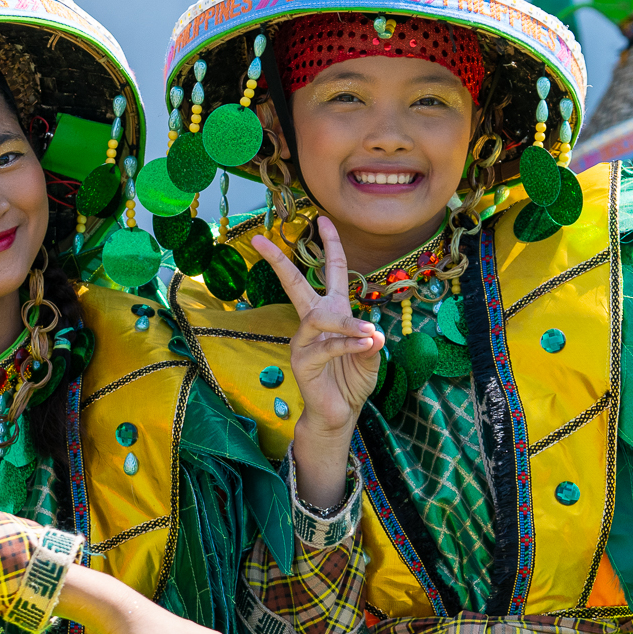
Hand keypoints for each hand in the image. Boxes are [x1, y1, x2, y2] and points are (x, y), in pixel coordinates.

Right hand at [251, 218, 385, 436]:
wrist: (339, 413)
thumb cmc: (352, 380)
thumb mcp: (370, 356)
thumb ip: (370, 341)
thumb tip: (372, 332)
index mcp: (331, 313)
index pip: (331, 273)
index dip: (330, 246)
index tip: (324, 220)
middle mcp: (313, 322)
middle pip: (294, 285)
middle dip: (278, 262)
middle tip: (260, 240)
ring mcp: (303, 341)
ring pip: (319, 318)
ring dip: (347, 324)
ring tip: (369, 333)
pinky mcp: (301, 362)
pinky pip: (326, 346)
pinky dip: (347, 344)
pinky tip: (365, 344)